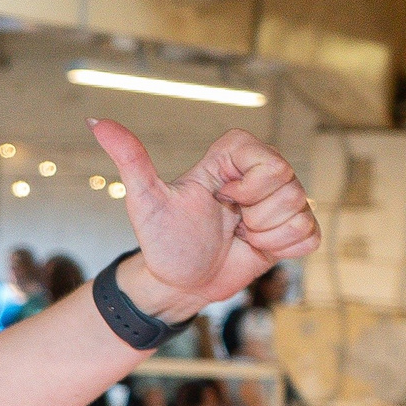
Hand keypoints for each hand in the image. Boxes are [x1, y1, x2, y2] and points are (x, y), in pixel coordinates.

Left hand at [92, 120, 319, 319]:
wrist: (179, 282)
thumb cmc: (162, 240)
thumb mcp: (144, 200)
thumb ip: (130, 159)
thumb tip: (96, 122)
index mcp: (230, 160)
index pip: (267, 157)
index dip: (250, 183)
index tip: (222, 197)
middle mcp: (260, 176)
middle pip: (289, 184)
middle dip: (255, 215)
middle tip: (229, 222)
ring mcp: (279, 203)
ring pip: (301, 211)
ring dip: (266, 234)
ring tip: (239, 235)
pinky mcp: (293, 229)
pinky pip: (310, 236)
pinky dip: (282, 248)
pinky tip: (255, 247)